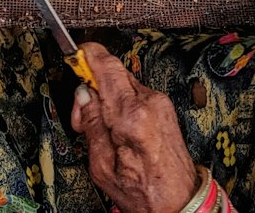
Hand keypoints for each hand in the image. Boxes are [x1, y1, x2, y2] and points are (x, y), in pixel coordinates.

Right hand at [71, 43, 197, 212]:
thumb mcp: (103, 168)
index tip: (73, 57)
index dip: (86, 56)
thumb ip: (91, 125)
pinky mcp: (163, 106)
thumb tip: (83, 95)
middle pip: (112, 70)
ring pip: (121, 81)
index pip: (106, 66)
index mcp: (132, 117)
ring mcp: (159, 103)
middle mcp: (149, 103)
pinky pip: (133, 92)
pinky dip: (120, 103)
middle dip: (91, 85)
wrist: (181, 204)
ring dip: (105, 95)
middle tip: (82, 114)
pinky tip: (117, 127)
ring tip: (101, 127)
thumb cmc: (145, 193)